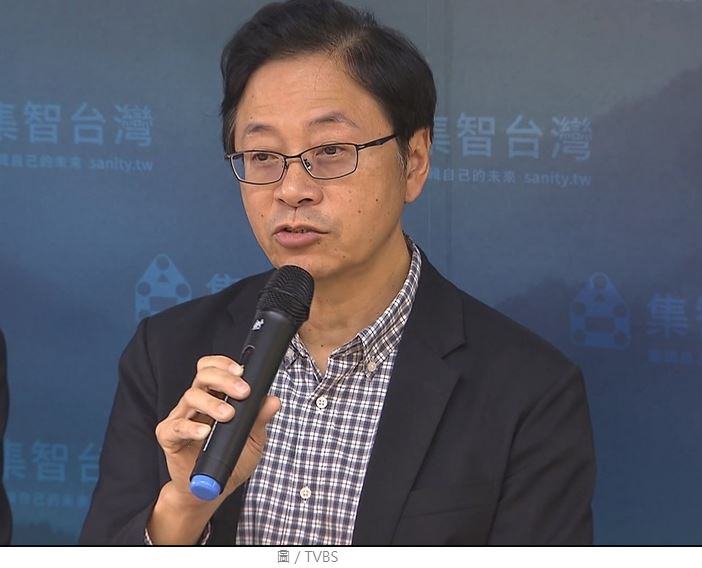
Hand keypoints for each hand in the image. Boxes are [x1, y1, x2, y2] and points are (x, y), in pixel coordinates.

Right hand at [155, 355, 280, 504]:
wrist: (210, 492)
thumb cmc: (231, 460)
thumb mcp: (253, 440)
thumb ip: (260, 419)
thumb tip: (273, 400)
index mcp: (214, 397)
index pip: (212, 369)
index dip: (224, 364)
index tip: (242, 371)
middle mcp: (196, 404)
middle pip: (203, 377)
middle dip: (224, 379)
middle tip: (243, 391)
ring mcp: (181, 418)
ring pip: (191, 397)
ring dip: (212, 403)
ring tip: (228, 415)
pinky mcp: (169, 438)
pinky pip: (175, 427)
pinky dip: (190, 427)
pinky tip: (205, 431)